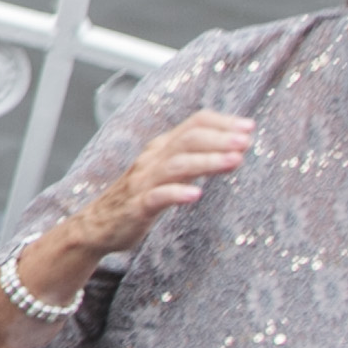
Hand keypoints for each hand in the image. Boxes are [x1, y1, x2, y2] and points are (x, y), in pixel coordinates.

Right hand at [62, 109, 254, 257]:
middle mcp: (153, 159)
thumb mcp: (169, 172)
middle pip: (188, 140)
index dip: (222, 123)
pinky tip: (196, 194)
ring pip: (176, 165)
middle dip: (219, 139)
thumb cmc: (141, 196)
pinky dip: (177, 193)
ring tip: (234, 161)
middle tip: (246, 142)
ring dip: (206, 161)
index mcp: (162, 147)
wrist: (98, 224)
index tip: (249, 128)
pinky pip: (157, 197)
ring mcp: (144, 182)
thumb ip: (195, 158)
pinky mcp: (137, 206)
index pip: (194, 123)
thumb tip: (234, 149)